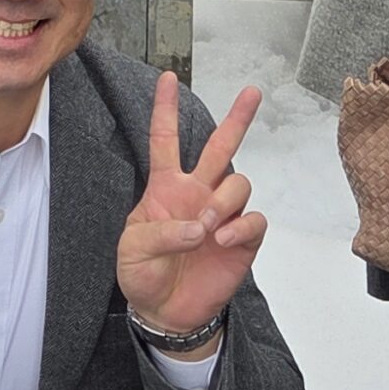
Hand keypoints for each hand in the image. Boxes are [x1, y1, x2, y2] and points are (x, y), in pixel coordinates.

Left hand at [117, 72, 266, 343]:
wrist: (165, 312)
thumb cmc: (143, 273)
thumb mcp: (133, 249)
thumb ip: (162, 234)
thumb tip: (200, 227)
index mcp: (165, 188)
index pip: (165, 140)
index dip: (165, 109)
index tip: (168, 77)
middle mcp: (197, 193)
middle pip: (220, 146)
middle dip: (237, 118)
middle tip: (252, 92)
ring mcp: (221, 215)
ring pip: (238, 182)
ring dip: (225, 200)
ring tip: (207, 227)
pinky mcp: (242, 240)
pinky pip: (254, 219)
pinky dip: (241, 226)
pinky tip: (223, 240)